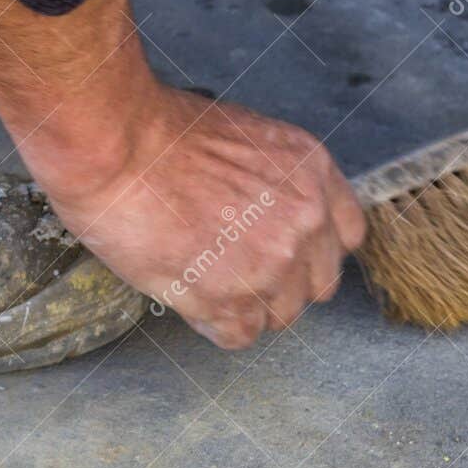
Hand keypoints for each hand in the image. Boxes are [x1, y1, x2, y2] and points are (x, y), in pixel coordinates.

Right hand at [0, 0, 365, 349]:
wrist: (118, 144)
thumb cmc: (162, 131)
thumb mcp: (250, 139)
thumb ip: (278, 182)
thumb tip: (274, 215)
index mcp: (314, 176)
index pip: (348, 236)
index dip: (315, 249)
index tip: (290, 252)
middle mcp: (304, 224)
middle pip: (317, 285)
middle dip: (284, 283)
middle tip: (241, 270)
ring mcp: (269, 266)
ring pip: (279, 316)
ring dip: (248, 307)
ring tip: (209, 283)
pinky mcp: (228, 299)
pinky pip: (240, 336)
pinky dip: (217, 325)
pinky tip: (194, 300)